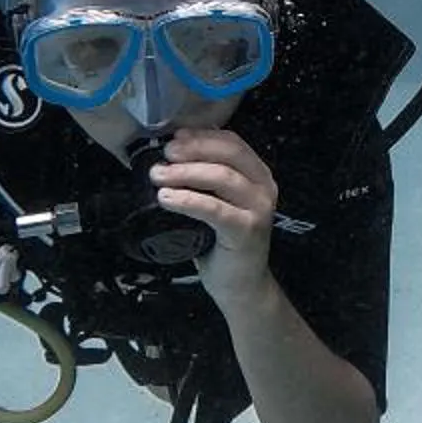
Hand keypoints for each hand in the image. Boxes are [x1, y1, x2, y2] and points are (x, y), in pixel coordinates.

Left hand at [151, 126, 277, 298]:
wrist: (242, 286)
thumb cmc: (222, 244)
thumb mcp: (216, 204)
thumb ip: (204, 181)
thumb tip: (169, 157)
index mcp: (257, 175)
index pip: (231, 142)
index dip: (201, 136)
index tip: (173, 137)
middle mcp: (263, 187)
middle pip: (228, 154)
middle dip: (192, 149)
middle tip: (164, 154)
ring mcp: (258, 208)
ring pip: (222, 177)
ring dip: (185, 173)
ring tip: (158, 175)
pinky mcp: (247, 230)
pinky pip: (215, 209)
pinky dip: (188, 200)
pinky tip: (166, 198)